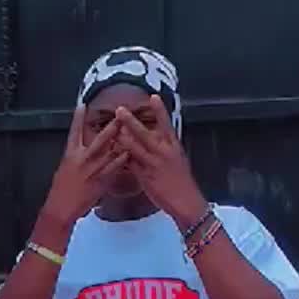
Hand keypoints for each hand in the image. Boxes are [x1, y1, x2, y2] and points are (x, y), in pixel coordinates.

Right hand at [44, 107, 128, 226]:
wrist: (61, 207)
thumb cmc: (61, 190)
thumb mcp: (64, 169)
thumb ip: (75, 158)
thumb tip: (82, 149)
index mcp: (70, 154)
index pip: (74, 131)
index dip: (78, 118)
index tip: (82, 105)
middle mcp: (82, 159)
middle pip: (99, 139)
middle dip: (111, 127)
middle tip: (120, 115)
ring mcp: (92, 170)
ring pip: (110, 152)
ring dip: (122, 141)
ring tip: (131, 131)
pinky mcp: (100, 181)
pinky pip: (114, 168)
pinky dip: (123, 160)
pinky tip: (130, 154)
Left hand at [116, 96, 206, 227]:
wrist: (186, 201)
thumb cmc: (181, 181)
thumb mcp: (177, 160)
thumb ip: (165, 148)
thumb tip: (157, 138)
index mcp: (174, 146)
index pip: (166, 124)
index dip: (160, 111)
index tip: (153, 96)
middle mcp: (164, 152)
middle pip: (145, 133)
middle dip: (131, 121)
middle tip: (120, 109)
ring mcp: (154, 164)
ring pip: (135, 148)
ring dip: (122, 137)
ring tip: (112, 128)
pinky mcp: (146, 176)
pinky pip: (131, 165)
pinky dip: (121, 158)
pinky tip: (112, 152)